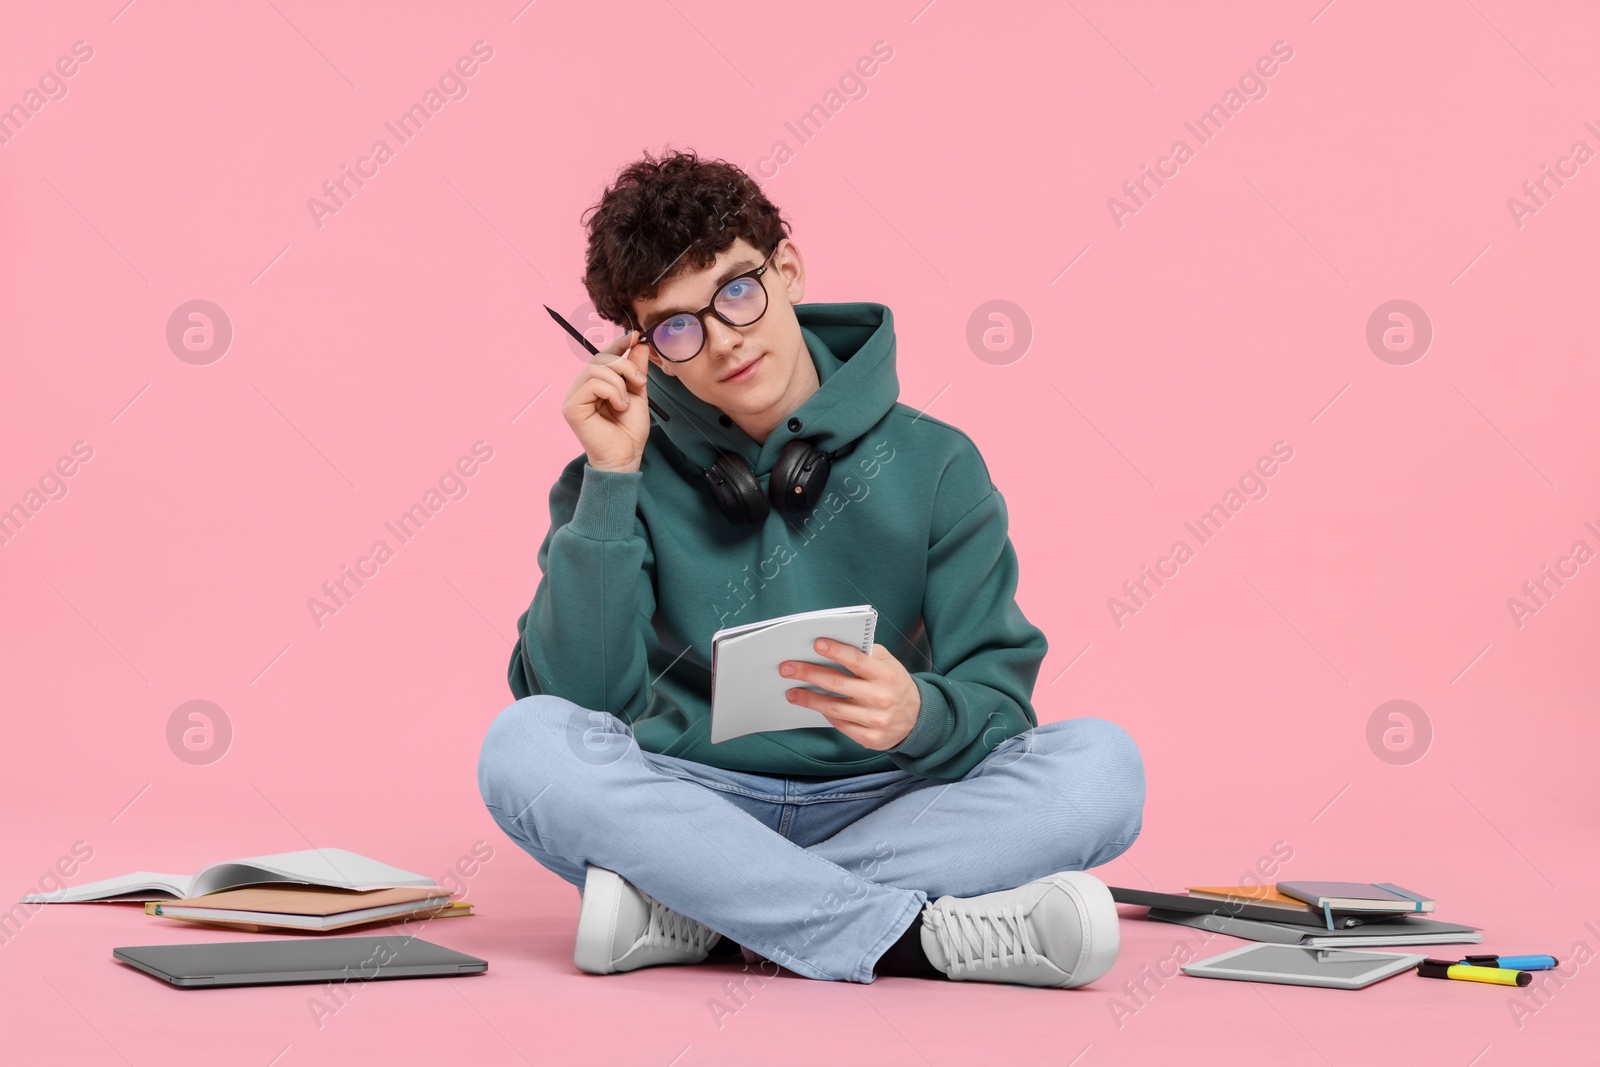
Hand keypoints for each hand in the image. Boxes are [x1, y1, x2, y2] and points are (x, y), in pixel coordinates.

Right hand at [561, 329, 650, 472]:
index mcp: (593, 384)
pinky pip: (592, 384)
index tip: (637, 336)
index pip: (602, 356)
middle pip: (599, 359)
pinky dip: (612, 392)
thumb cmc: (629, 431)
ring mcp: (573, 397)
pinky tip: (620, 407)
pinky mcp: (571, 407)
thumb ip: (636, 369)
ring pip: (595, 369)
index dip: (618, 344)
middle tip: (640, 383)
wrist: (626, 457)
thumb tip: (639, 342)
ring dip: (620, 382)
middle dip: (625, 365)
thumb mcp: (638, 394)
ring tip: (627, 401)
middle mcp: (580, 388)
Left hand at [780, 641, 920, 749]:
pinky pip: (840, 725)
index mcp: (886, 675)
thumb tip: (833, 646)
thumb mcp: (889, 663)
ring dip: (808, 699)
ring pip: (833, 708)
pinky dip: (825, 715)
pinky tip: (814, 706)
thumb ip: (866, 653)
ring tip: (792, 692)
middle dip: (808, 674)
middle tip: (787, 669)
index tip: (816, 644)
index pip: (856, 660)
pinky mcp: (870, 738)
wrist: (917, 718)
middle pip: (837, 684)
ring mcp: (875, 720)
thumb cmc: (895, 684)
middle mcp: (881, 698)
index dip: (835, 651)